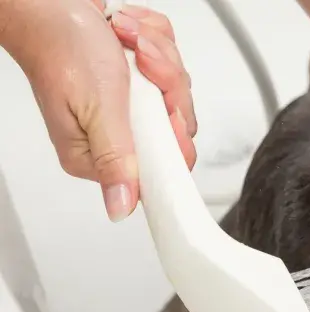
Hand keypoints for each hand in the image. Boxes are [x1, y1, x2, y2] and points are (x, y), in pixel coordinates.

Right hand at [2, 0, 194, 221]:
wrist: (48, 1)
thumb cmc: (62, 47)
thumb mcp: (98, 109)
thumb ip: (116, 160)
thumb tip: (120, 209)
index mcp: (101, 155)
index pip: (163, 165)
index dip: (173, 135)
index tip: (166, 109)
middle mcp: (116, 132)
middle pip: (177, 121)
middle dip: (166, 84)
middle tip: (141, 65)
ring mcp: (130, 103)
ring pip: (176, 87)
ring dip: (157, 55)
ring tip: (125, 41)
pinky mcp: (138, 77)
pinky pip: (168, 62)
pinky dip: (153, 39)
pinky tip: (124, 33)